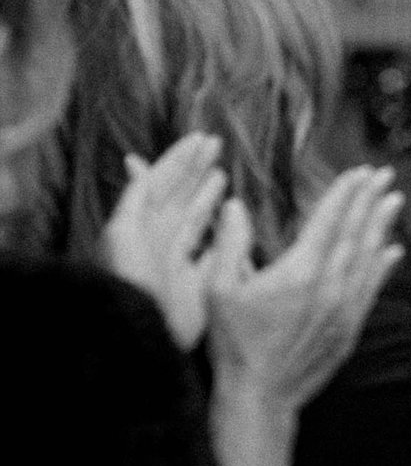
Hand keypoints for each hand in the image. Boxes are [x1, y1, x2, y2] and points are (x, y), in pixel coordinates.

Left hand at [99, 133, 229, 348]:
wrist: (141, 327)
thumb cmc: (130, 278)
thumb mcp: (124, 230)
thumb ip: (137, 197)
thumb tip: (139, 164)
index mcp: (142, 223)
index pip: (163, 182)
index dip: (180, 159)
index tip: (201, 138)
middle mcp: (160, 238)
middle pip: (181, 195)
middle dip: (196, 169)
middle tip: (216, 143)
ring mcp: (178, 260)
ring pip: (196, 218)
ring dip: (207, 195)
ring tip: (220, 173)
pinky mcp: (197, 283)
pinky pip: (212, 252)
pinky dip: (221, 235)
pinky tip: (230, 218)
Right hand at [202, 166, 403, 465]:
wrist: (261, 396)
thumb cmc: (234, 343)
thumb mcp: (217, 291)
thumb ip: (229, 244)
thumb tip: (233, 204)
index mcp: (300, 271)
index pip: (329, 221)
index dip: (346, 194)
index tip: (359, 172)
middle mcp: (330, 286)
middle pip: (355, 234)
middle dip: (370, 201)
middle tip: (385, 176)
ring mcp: (343, 309)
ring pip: (368, 259)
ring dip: (381, 227)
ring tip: (394, 202)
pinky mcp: (349, 330)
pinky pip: (372, 290)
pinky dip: (383, 267)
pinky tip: (392, 251)